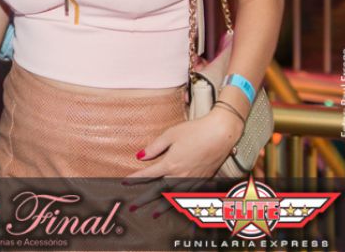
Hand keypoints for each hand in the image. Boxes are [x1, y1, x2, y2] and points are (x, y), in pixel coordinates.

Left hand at [122, 109, 242, 215]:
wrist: (220, 134)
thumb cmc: (194, 131)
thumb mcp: (170, 135)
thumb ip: (155, 148)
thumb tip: (140, 157)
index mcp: (171, 164)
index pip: (149, 174)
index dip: (136, 179)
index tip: (124, 182)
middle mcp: (181, 175)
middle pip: (159, 190)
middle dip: (145, 199)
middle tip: (132, 207)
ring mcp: (193, 180)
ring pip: (174, 196)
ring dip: (163, 206)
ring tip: (153, 214)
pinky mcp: (203, 180)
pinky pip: (189, 195)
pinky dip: (180, 202)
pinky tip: (176, 206)